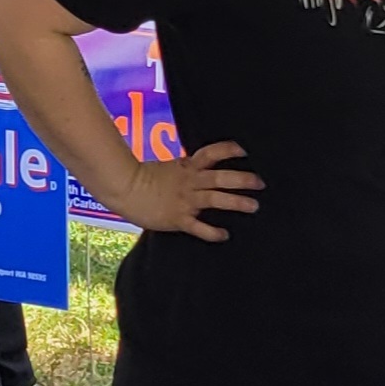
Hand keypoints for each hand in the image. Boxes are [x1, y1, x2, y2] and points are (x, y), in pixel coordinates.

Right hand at [104, 141, 260, 241]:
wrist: (123, 188)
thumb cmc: (139, 178)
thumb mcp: (165, 168)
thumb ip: (182, 170)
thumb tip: (194, 171)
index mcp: (186, 167)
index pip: (211, 153)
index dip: (229, 150)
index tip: (244, 150)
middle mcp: (189, 182)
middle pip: (220, 177)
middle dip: (243, 179)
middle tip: (260, 183)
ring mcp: (185, 200)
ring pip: (215, 199)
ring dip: (236, 202)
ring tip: (254, 206)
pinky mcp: (178, 218)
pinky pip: (199, 227)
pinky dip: (213, 232)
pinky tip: (225, 235)